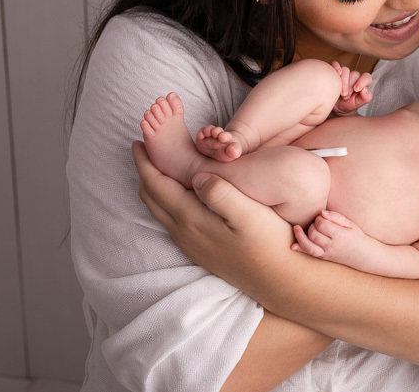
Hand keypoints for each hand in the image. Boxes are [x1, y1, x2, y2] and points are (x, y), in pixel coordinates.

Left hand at [133, 141, 294, 289]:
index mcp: (192, 219)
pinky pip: (172, 219)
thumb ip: (221, 193)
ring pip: (160, 210)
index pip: (157, 185)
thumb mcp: (249, 213)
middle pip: (152, 198)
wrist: (279, 279)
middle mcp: (184, 233)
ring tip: (159, 164)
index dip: (146, 162)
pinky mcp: (200, 249)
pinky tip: (181, 191)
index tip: (139, 140)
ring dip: (155, 185)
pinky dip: (166, 198)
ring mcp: (191, 243)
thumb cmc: (270, 242)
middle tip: (145, 148)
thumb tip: (196, 175)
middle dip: (145, 171)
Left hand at [293, 210, 375, 268]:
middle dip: (312, 226)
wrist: (363, 255)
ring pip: (309, 245)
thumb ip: (336, 217)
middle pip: (314, 234)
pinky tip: (293, 246)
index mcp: (340, 235)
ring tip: (297, 228)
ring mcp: (327, 253)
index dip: (319, 218)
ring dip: (301, 236)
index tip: (322, 217)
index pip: (322, 224)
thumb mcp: (350, 224)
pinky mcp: (324, 257)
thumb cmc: (357, 236)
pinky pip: (310, 254)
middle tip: (317, 223)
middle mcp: (332, 246)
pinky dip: (300, 249)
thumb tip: (321, 213)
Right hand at [330, 61, 372, 114]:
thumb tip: (365, 89)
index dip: (362, 81)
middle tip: (345, 96)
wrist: (334, 107)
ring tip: (340, 92)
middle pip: (354, 74)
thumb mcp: (357, 104)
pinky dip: (336, 67)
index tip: (356, 89)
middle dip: (350, 86)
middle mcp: (353, 76)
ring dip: (343, 81)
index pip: (366, 77)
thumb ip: (365, 97)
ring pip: (345, 70)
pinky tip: (337, 73)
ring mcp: (343, 73)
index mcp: (362, 82)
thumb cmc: (347, 105)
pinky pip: (335, 64)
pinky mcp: (333, 71)